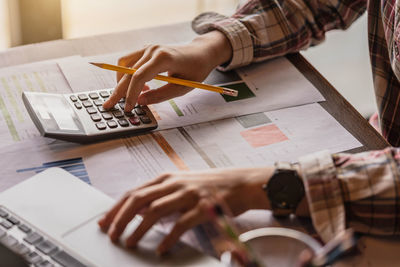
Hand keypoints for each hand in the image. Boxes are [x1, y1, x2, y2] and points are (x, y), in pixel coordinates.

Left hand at [97, 167, 272, 254]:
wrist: (239, 183)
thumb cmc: (209, 185)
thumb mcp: (181, 184)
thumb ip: (160, 195)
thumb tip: (138, 210)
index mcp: (167, 178)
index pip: (134, 192)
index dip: (116, 207)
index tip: (105, 221)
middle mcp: (174, 183)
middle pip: (139, 199)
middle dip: (121, 218)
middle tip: (112, 234)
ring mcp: (188, 194)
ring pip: (155, 211)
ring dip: (139, 228)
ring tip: (130, 242)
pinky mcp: (202, 206)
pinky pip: (180, 224)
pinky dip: (168, 237)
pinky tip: (162, 248)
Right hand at [103, 31, 231, 111]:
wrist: (200, 54)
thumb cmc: (195, 71)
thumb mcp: (182, 88)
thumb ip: (160, 95)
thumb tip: (140, 102)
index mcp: (163, 58)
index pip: (139, 76)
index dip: (131, 94)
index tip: (129, 108)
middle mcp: (152, 50)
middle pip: (127, 71)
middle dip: (118, 91)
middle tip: (109, 105)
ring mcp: (148, 48)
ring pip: (123, 64)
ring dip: (121, 82)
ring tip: (129, 98)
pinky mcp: (146, 50)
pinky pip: (128, 62)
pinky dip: (127, 75)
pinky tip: (139, 88)